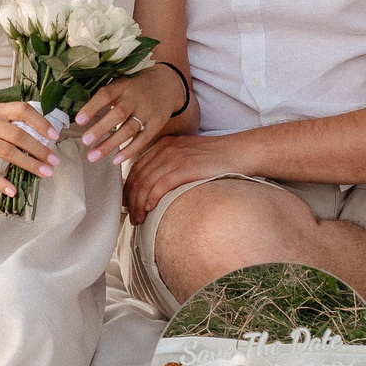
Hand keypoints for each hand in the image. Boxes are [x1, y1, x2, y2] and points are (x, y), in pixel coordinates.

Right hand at [0, 104, 58, 197]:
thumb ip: (7, 121)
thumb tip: (37, 135)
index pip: (22, 110)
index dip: (41, 122)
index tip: (54, 135)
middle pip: (19, 135)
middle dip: (40, 149)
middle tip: (55, 161)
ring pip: (9, 153)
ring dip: (30, 165)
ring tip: (45, 174)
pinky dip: (2, 182)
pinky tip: (13, 191)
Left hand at [74, 70, 174, 167]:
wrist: (167, 85)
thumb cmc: (135, 87)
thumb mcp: (121, 84)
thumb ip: (105, 96)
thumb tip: (80, 116)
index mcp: (123, 86)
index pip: (106, 95)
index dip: (92, 107)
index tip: (78, 121)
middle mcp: (136, 98)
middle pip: (118, 114)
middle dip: (101, 129)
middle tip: (85, 141)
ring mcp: (148, 111)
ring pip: (129, 130)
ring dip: (110, 144)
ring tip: (92, 156)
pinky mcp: (156, 124)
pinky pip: (142, 140)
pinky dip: (129, 151)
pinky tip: (115, 160)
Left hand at [123, 131, 250, 222]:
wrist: (240, 152)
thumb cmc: (217, 159)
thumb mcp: (188, 156)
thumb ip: (171, 166)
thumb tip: (157, 189)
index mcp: (164, 145)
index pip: (137, 167)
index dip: (128, 188)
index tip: (126, 204)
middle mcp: (165, 149)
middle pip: (137, 176)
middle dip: (130, 199)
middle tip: (131, 216)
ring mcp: (175, 157)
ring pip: (145, 183)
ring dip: (138, 204)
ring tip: (138, 219)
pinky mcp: (185, 167)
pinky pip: (159, 185)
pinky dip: (151, 199)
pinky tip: (149, 209)